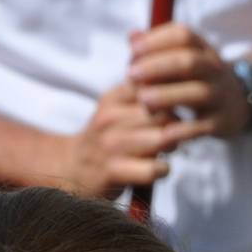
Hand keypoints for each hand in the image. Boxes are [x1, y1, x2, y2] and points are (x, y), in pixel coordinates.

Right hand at [63, 80, 193, 198]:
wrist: (69, 168)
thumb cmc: (105, 137)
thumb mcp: (116, 108)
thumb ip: (142, 94)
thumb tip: (181, 80)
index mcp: (113, 98)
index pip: (155, 86)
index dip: (174, 95)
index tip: (178, 105)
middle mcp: (109, 118)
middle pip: (163, 113)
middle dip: (177, 124)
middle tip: (176, 132)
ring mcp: (110, 145)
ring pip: (162, 138)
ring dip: (173, 146)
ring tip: (169, 149)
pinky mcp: (112, 171)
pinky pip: (153, 168)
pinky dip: (163, 169)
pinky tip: (158, 169)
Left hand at [126, 23, 251, 139]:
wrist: (237, 103)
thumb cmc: (195, 77)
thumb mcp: (181, 58)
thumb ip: (154, 48)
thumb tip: (132, 36)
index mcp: (202, 49)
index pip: (183, 35)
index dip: (156, 41)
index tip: (132, 52)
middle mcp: (214, 69)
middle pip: (190, 62)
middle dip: (158, 66)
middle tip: (131, 75)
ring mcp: (220, 95)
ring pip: (198, 92)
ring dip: (168, 95)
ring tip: (143, 100)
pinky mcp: (222, 122)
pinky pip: (204, 125)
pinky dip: (184, 129)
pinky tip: (163, 131)